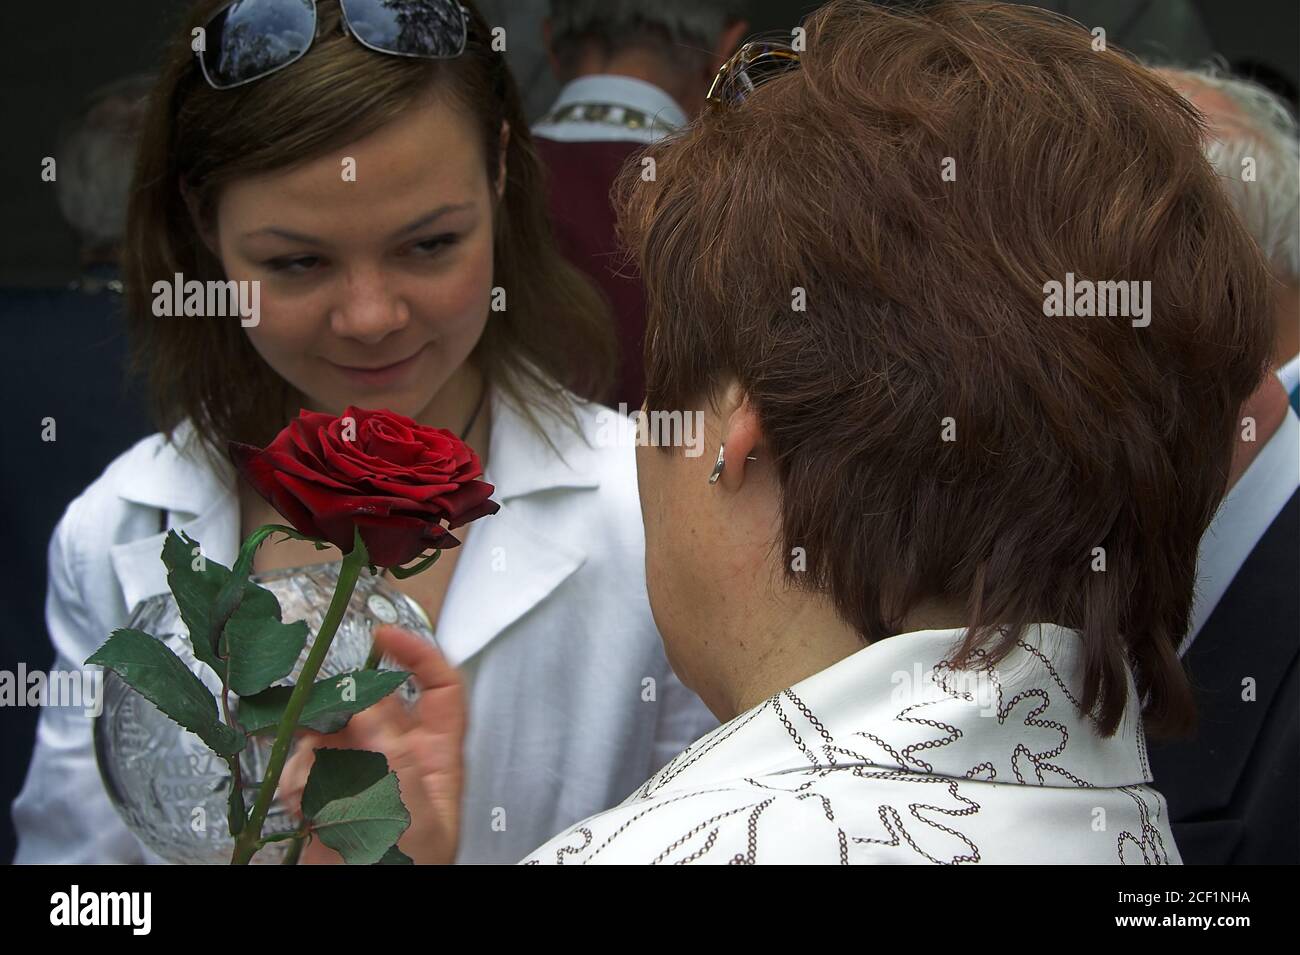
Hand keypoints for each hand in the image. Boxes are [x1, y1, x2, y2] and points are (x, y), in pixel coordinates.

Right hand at [278, 625, 465, 863]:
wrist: (365, 913)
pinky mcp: (328, 799)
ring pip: (331, 735)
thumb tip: (368, 700)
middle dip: (343, 708)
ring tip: (313, 780)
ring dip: (314, 751)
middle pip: (372, 706)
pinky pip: (306, 770)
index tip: (385, 635)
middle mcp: (402, 760)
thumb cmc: (411, 870)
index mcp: (439, 755)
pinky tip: (304, 804)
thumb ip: (389, 747)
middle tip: (322, 712)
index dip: (418, 654)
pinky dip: (299, 782)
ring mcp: (363, 778)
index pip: (440, 688)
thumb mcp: (409, 803)